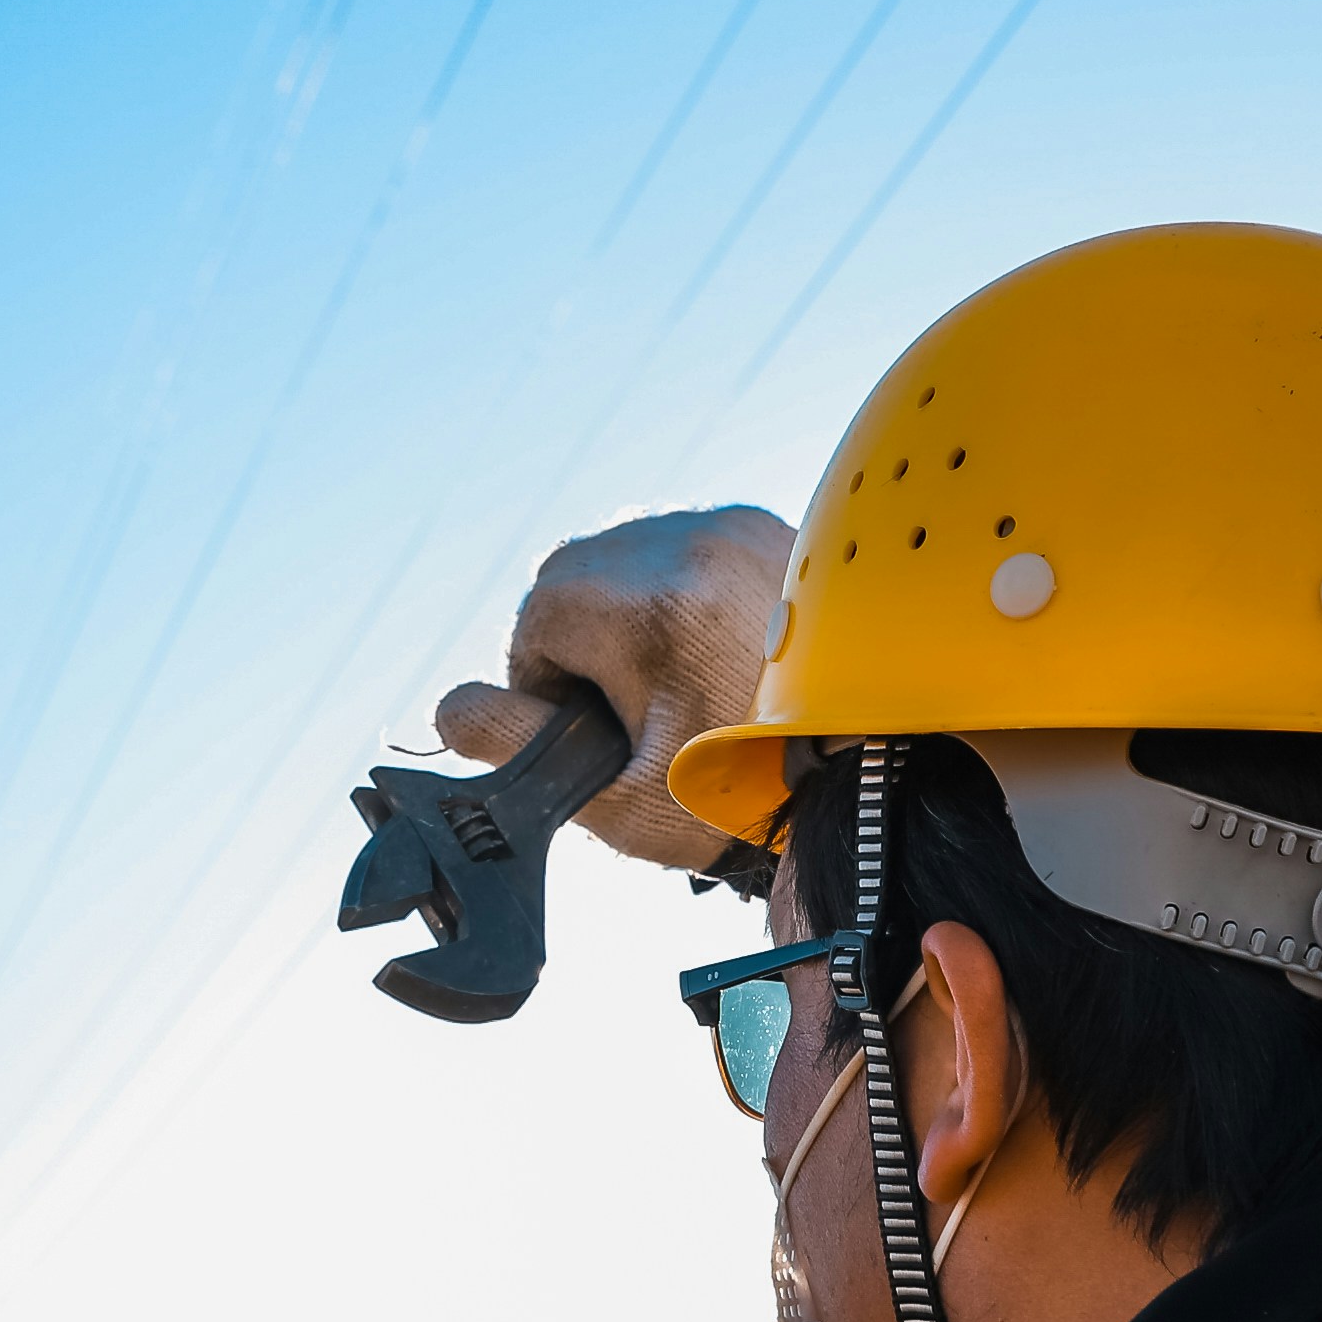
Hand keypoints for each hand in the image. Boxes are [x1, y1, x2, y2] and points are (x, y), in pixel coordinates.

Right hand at [437, 506, 792, 877]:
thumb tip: (449, 710)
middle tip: (649, 719)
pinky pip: (689, 555)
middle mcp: (688, 542)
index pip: (536, 627)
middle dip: (592, 651)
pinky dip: (687, 600)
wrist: (871, 775)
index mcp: (645, 604)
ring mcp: (735, 526)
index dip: (551, 694)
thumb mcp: (617, 793)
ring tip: (689, 687)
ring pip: (631, 565)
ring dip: (636, 620)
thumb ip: (519, 748)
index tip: (605, 737)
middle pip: (579, 585)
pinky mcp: (768, 528)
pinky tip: (723, 655)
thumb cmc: (742, 795)